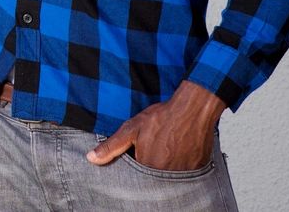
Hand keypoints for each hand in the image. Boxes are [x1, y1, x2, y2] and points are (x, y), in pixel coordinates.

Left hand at [86, 80, 225, 170]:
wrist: (192, 109)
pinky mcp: (196, 170)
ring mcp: (183, 174)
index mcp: (147, 167)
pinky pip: (184, 175)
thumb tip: (91, 158)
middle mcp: (166, 176)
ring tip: (168, 149)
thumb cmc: (162, 118)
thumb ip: (111, 146)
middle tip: (156, 149)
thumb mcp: (131, 129)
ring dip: (166, 167)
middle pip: (153, 180)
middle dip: (151, 167)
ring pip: (168, 178)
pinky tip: (178, 151)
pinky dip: (180, 166)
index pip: (136, 178)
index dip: (137, 165)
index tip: (141, 154)